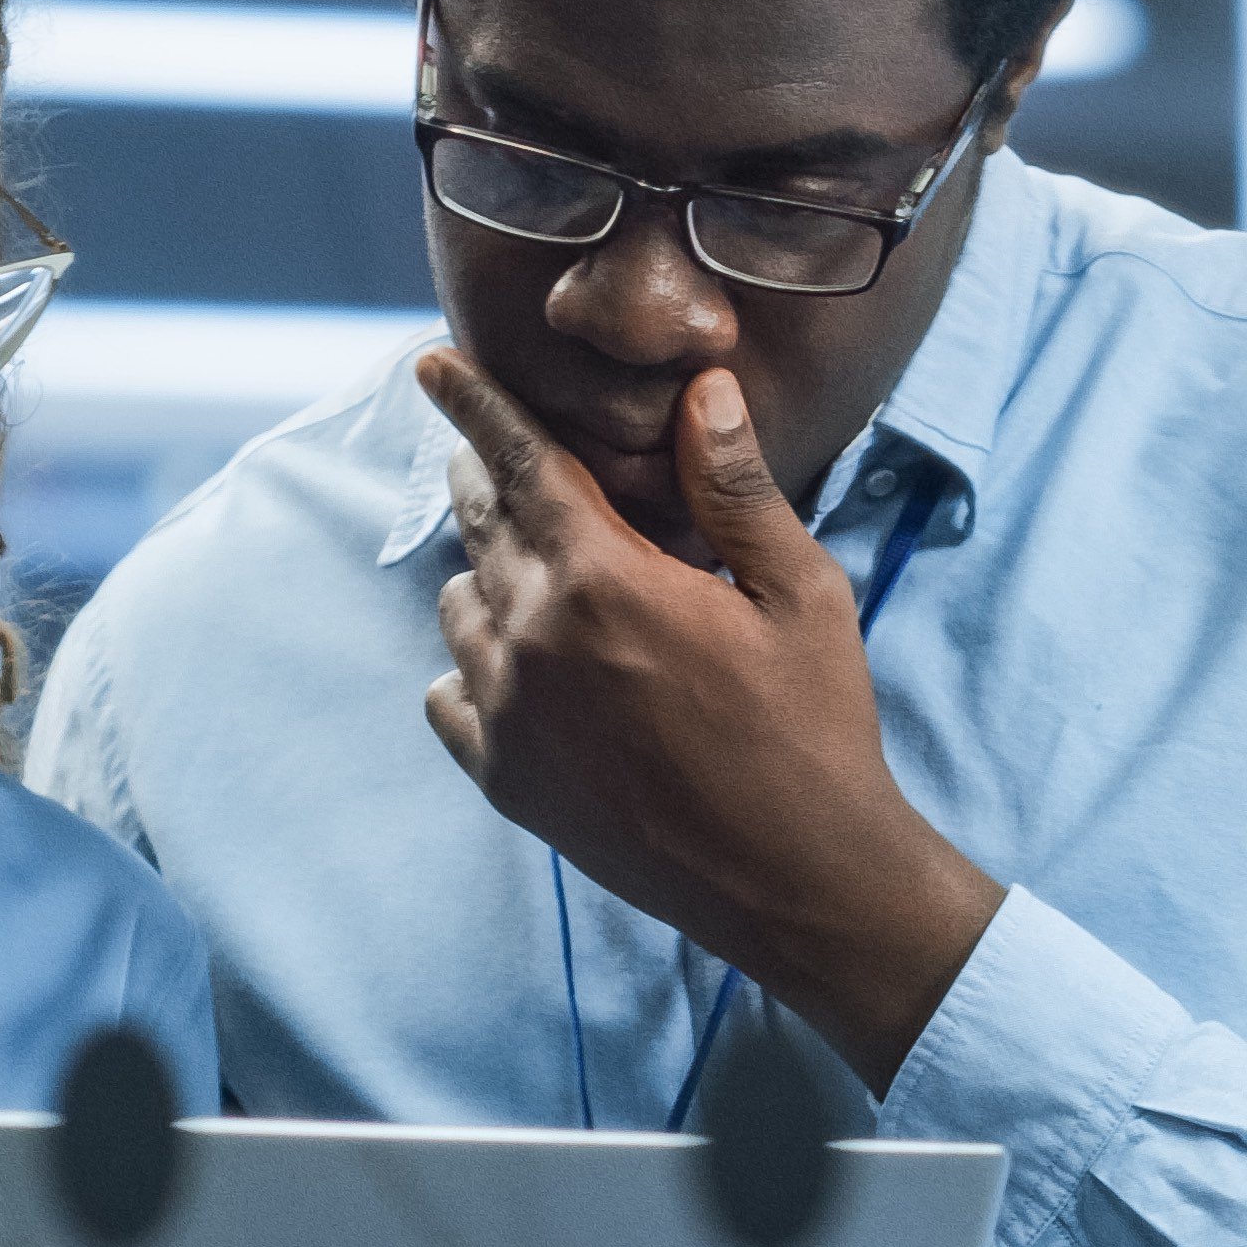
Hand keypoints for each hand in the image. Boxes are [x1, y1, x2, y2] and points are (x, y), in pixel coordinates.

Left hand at [416, 352, 1004, 1092]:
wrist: (797, 881)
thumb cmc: (813, 730)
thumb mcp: (799, 592)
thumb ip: (735, 488)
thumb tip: (701, 391)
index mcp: (602, 580)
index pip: (516, 461)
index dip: (474, 403)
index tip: (432, 365)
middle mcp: (533, 641)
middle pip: (480, 524)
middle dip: (488, 477)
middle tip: (507, 457)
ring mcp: (508, 717)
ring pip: (460, 608)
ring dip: (491, 574)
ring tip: (548, 576)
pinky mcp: (504, 779)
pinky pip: (451, 695)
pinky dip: (476, 666)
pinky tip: (530, 668)